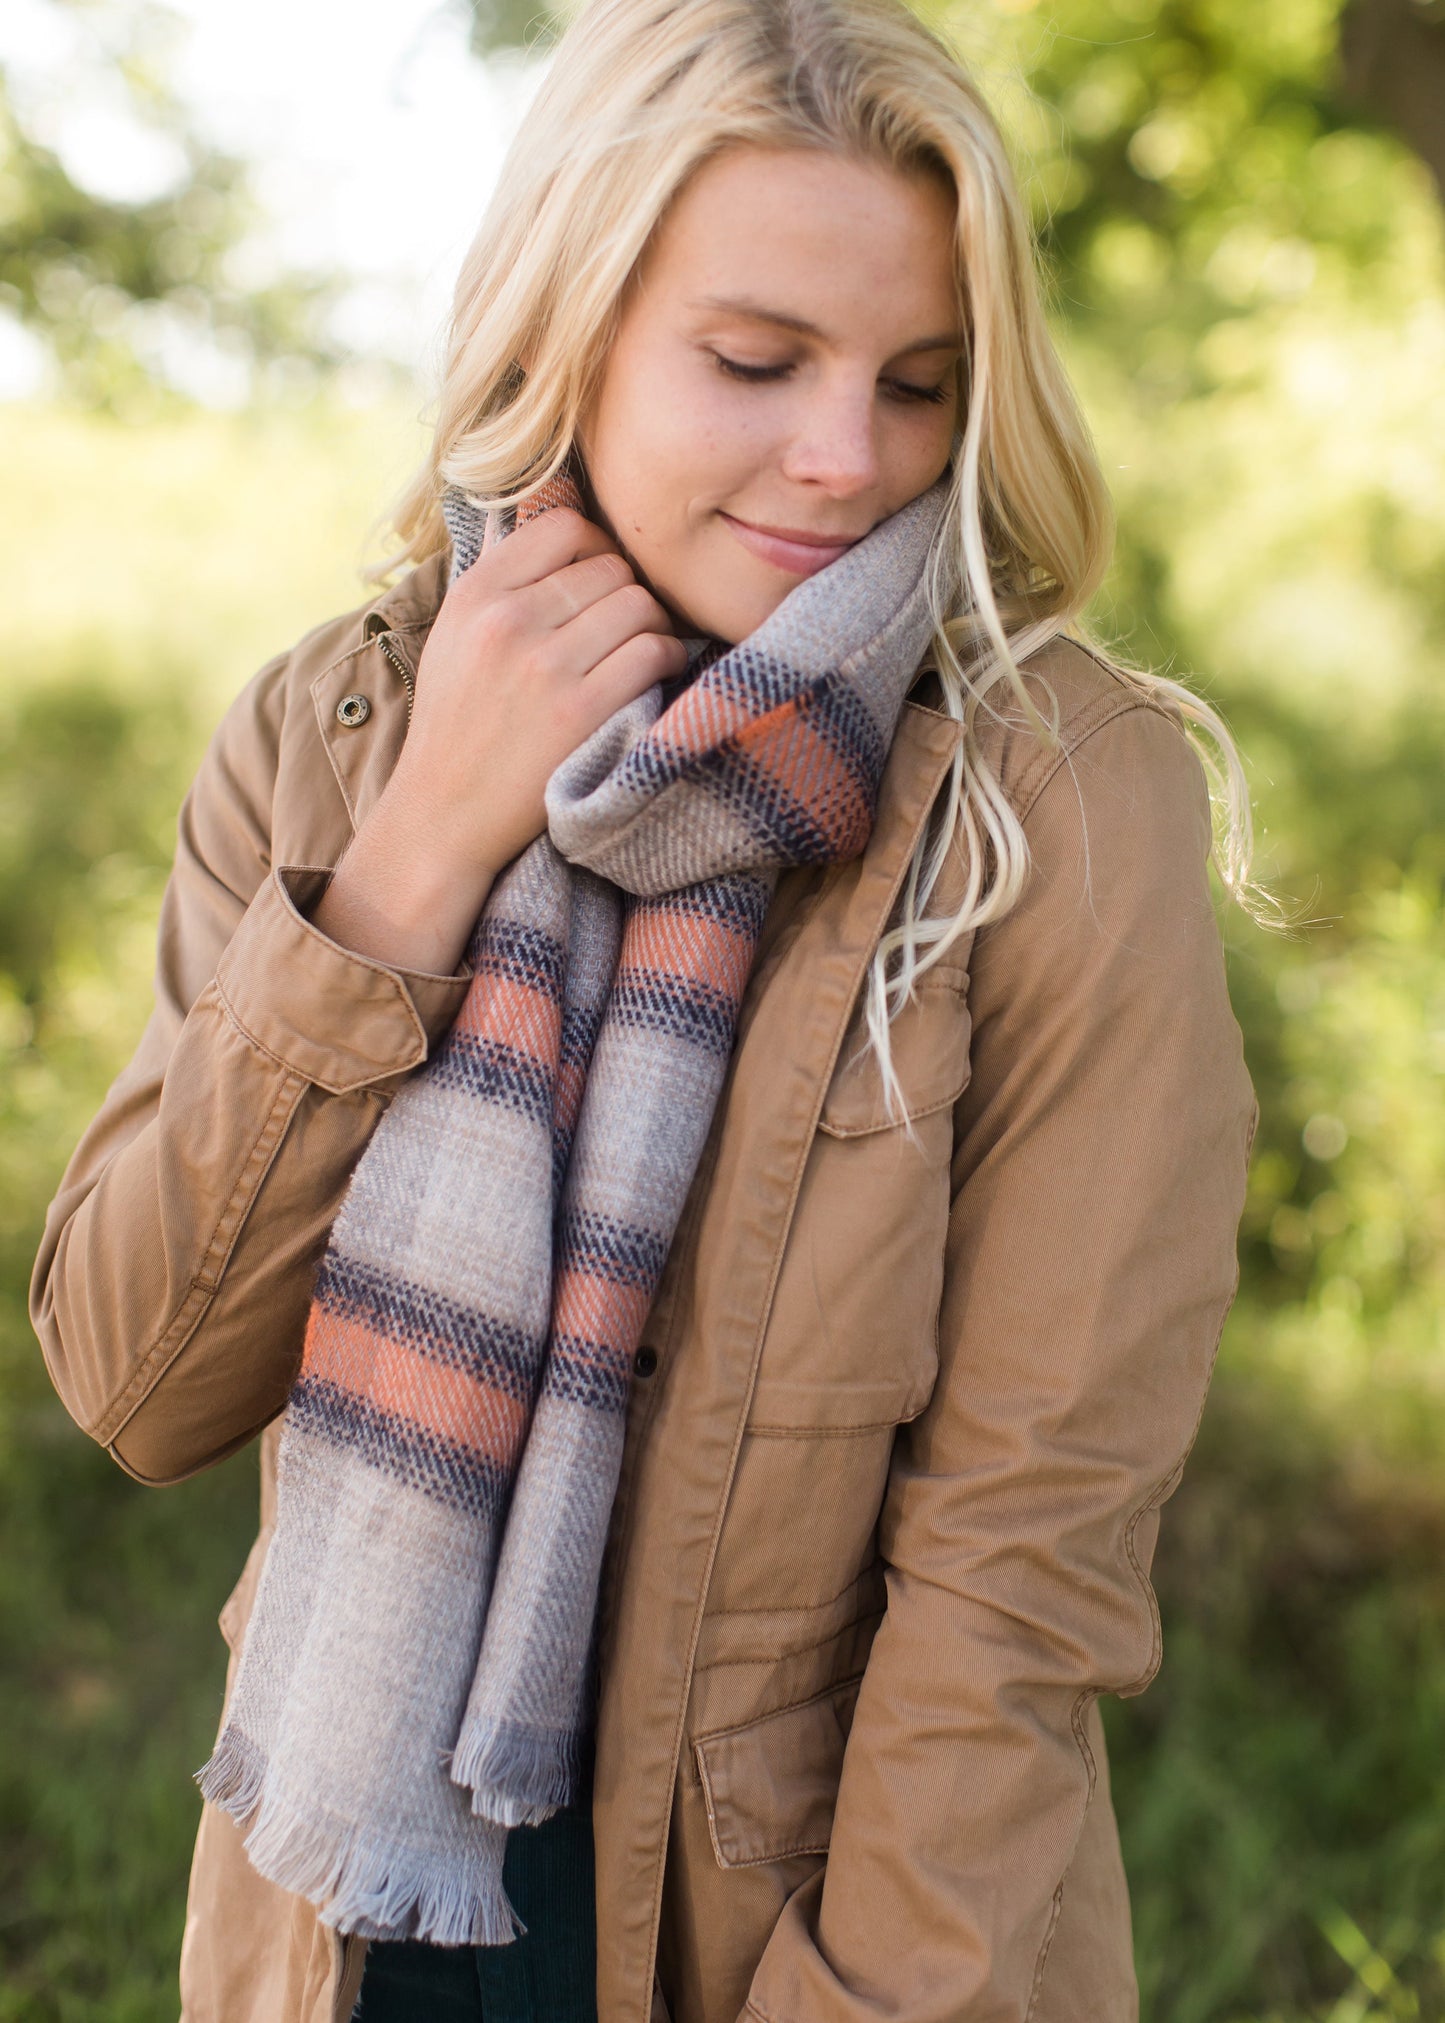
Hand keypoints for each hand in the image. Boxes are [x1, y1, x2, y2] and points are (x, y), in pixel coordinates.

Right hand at [312, 506, 685, 976]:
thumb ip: (501, 583)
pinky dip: (666, 659)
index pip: (562, 527)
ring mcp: (545, 667)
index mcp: (474, 594)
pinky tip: (653, 677)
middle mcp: (507, 622)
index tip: (599, 583)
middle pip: (610, 567)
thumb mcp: (454, 638)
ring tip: (640, 654)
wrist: (445, 814)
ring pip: (638, 604)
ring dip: (652, 628)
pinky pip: (653, 652)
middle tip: (625, 630)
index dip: (595, 549)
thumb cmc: (459, 726)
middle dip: (627, 595)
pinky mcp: (581, 712)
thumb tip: (562, 526)